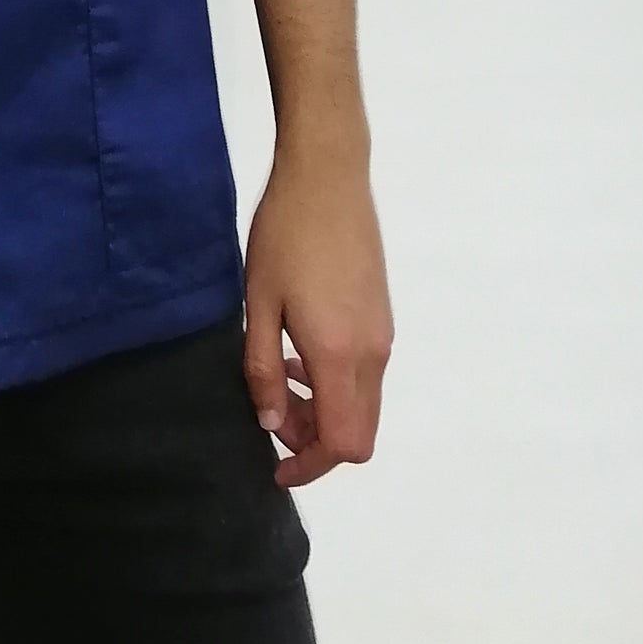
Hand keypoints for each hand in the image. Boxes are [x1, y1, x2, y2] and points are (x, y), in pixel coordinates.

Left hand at [242, 135, 392, 488]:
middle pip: (359, 431)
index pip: (343, 443)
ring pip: (364, 403)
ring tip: (279, 379)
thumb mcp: (259, 302)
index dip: (310, 466)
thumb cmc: (285, 235)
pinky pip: (366, 373)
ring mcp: (383, 333)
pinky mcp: (382, 315)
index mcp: (340, 354)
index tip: (277, 467)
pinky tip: (299, 349)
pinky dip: (336, 382)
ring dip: (325, 409)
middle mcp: (373, 352)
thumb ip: (263, 369)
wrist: (328, 176)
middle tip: (272, 417)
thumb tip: (272, 424)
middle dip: (316, 441)